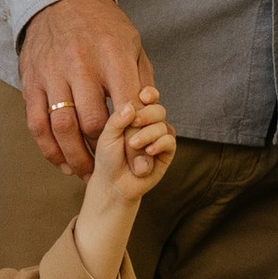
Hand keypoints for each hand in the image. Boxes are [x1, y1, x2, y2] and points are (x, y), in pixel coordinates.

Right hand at [20, 0, 150, 179]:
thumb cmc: (104, 27)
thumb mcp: (133, 45)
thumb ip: (143, 82)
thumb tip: (152, 122)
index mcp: (112, 55)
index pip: (126, 106)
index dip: (134, 139)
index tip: (140, 164)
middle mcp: (80, 64)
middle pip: (92, 121)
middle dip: (104, 151)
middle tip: (114, 169)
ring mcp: (52, 73)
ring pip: (62, 127)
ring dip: (76, 157)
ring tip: (87, 172)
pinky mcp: (31, 81)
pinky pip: (37, 124)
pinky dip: (49, 150)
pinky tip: (62, 161)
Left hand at [76, 87, 177, 278]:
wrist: (113, 184)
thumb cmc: (107, 158)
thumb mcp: (107, 136)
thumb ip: (118, 120)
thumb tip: (132, 105)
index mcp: (135, 115)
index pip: (147, 98)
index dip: (149, 93)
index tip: (143, 96)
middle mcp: (150, 124)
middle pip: (158, 108)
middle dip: (148, 114)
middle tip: (135, 123)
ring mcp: (159, 138)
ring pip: (163, 124)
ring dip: (149, 133)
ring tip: (134, 145)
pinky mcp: (166, 153)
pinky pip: (170, 140)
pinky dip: (159, 143)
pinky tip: (149, 150)